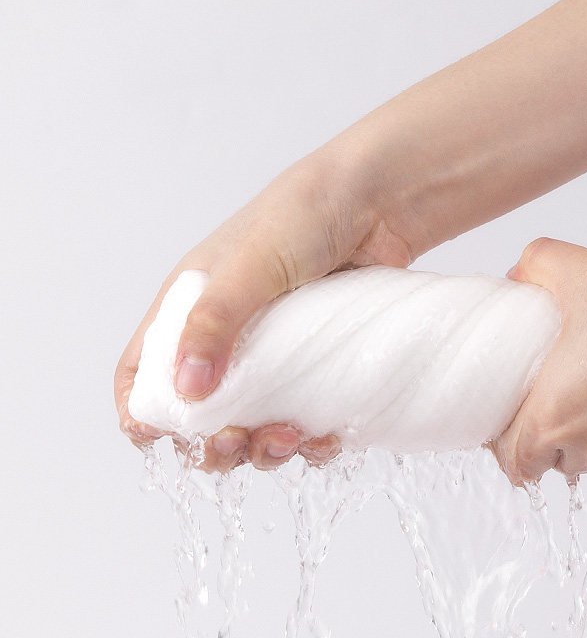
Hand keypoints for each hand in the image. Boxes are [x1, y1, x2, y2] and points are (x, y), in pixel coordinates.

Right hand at [114, 150, 414, 471]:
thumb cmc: (304, 215)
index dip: (143, 408)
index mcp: (193, 306)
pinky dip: (309, 442)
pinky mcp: (318, 362)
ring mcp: (276, 352)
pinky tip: (324, 439)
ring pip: (253, 423)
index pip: (145, 368)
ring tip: (289, 439)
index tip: (159, 439)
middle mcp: (229, 334)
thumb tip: (186, 391)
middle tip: (238, 443)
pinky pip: (304, 419)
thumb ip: (215, 322)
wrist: (379, 200)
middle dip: (214, 441)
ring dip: (264, 448)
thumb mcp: (250, 263)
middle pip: (200, 412)